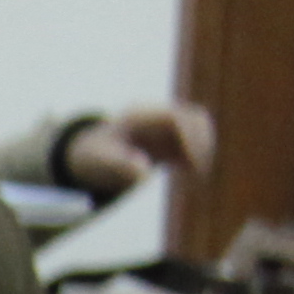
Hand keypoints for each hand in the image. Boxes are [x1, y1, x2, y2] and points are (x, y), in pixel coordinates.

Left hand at [59, 102, 219, 197]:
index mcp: (140, 117)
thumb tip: (142, 174)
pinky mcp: (168, 140)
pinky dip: (196, 157)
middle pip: (194, 119)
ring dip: (202, 149)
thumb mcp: (101, 162)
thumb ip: (120, 165)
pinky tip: (193, 176)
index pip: (175, 118)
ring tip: (196, 175)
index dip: (190, 136)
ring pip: (197, 130)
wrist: (90, 154)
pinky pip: (191, 144)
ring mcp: (164, 127)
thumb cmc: (93, 156)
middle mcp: (156, 118)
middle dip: (201, 142)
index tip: (193, 160)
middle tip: (198, 171)